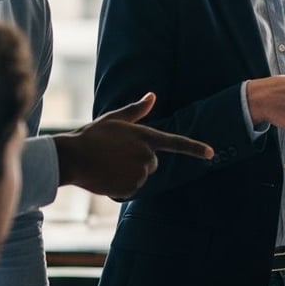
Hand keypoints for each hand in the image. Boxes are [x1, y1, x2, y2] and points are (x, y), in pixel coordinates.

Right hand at [55, 93, 213, 199]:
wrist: (72, 157)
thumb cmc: (92, 135)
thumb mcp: (115, 119)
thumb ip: (137, 110)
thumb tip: (152, 96)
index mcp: (146, 137)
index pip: (176, 143)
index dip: (195, 148)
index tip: (211, 154)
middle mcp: (147, 156)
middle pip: (152, 162)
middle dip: (138, 159)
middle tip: (115, 154)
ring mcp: (140, 174)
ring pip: (141, 176)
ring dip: (128, 173)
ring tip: (108, 164)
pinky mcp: (131, 189)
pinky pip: (131, 189)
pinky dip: (121, 185)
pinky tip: (106, 176)